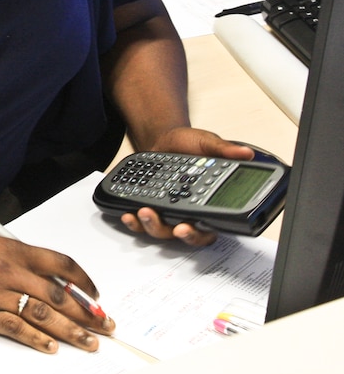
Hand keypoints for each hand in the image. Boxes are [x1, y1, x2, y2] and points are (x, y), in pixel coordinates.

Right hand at [0, 227, 115, 353]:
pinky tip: (52, 347)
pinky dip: (37, 339)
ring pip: (42, 314)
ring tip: (88, 342)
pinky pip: (17, 328)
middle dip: (85, 312)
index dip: (83, 280)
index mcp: (14, 250)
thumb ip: (21, 260)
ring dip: (69, 330)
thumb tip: (52, 280)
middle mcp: (9, 270)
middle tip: (104, 325)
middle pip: (57, 293)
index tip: (96, 295)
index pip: (59, 263)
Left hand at [120, 128, 253, 245]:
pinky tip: (127, 214)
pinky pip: (141, 222)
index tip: (189, 227)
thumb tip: (246, 153)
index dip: (199, 234)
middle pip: (184, 235)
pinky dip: (134, 222)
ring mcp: (166, 212)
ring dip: (152, 226)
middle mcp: (187, 212)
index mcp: (206, 202)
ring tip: (144, 212)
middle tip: (173, 225)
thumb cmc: (188, 145)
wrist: (164, 138)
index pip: (207, 228)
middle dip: (177, 234)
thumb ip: (224, 150)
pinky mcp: (149, 207)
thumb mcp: (207, 143)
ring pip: (161, 231)